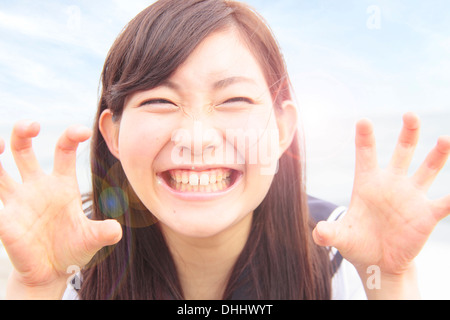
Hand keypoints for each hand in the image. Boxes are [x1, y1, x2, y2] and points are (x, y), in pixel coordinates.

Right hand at [0, 121, 121, 297]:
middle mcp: (37, 186)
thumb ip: (103, 232)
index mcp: (61, 184)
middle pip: (25, 151)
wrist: (52, 273)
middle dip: (23, 133)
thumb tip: (116, 230)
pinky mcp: (4, 220)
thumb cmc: (73, 250)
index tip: (83, 131)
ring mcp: (18, 201)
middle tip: (32, 125)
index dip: (71, 136)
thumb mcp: (91, 239)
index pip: (63, 150)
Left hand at [313, 112, 449, 296]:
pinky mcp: (427, 214)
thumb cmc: (358, 243)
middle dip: (408, 133)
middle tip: (410, 115)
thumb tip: (318, 233)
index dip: (364, 138)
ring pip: (428, 168)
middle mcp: (391, 183)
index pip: (365, 155)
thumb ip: (329, 233)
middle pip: (402, 151)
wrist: (379, 262)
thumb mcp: (342, 238)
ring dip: (438, 154)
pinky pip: (446, 201)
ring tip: (445, 140)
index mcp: (367, 183)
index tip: (363, 121)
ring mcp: (411, 196)